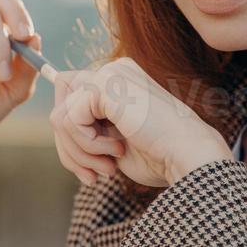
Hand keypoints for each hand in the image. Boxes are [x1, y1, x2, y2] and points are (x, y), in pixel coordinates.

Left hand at [50, 57, 231, 187]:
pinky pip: (69, 120)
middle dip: (69, 149)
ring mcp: (110, 74)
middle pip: (60, 105)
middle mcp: (113, 71)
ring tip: (107, 167)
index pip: (69, 100)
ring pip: (59, 117)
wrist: (188, 156)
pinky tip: (116, 151)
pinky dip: (86, 146)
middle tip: (94, 175)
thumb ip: (86, 129)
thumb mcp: (113, 142)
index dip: (70, 139)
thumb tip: (58, 124)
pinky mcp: (105, 84)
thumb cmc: (159, 156)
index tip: (89, 170)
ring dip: (79, 153)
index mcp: (118, 82)